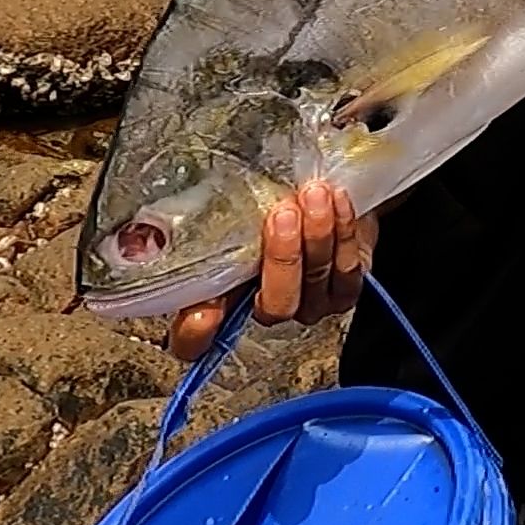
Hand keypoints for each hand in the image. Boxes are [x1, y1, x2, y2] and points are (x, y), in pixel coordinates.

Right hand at [166, 179, 374, 360]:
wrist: (322, 187)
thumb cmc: (274, 196)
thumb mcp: (239, 203)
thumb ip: (217, 219)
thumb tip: (177, 220)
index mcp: (225, 294)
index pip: (197, 337)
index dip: (197, 333)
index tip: (203, 312)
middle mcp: (268, 306)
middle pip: (275, 306)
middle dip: (282, 258)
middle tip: (283, 215)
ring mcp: (311, 303)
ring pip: (315, 281)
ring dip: (317, 235)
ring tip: (314, 194)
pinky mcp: (346, 289)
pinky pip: (347, 269)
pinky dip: (343, 231)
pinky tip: (337, 200)